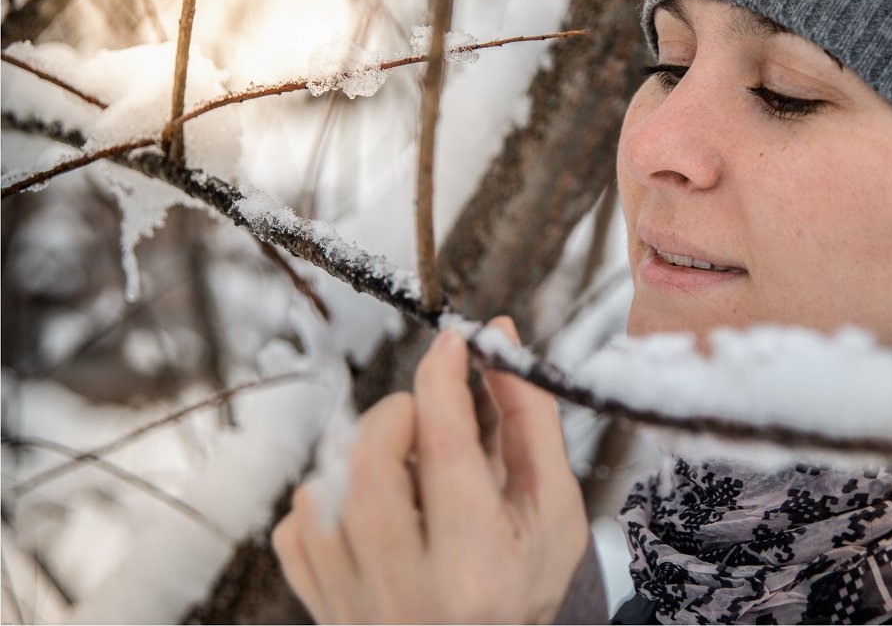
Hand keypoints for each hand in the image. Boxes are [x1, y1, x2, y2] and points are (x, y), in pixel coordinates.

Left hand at [272, 318, 589, 623]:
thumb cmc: (525, 583)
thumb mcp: (550, 510)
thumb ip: (529, 423)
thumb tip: (500, 338)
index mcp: (479, 569)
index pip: (445, 448)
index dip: (444, 378)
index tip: (452, 343)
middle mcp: (408, 594)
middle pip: (369, 466)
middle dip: (396, 414)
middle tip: (425, 417)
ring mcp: (354, 606)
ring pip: (322, 493)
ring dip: (359, 456)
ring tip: (404, 469)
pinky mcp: (321, 608)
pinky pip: (294, 530)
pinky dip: (326, 500)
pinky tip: (368, 508)